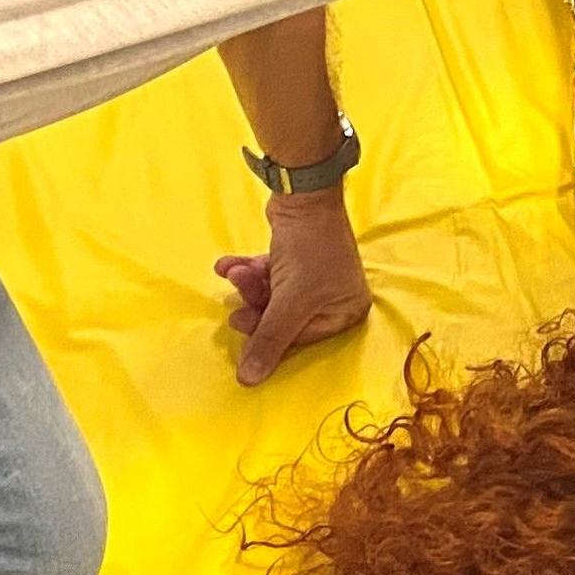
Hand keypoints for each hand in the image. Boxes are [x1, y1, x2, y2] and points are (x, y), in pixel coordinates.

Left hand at [213, 188, 372, 386]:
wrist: (304, 193)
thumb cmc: (309, 250)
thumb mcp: (290, 301)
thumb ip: (269, 341)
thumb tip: (249, 382)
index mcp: (346, 310)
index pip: (302, 338)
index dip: (269, 335)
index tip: (241, 324)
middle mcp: (334, 296)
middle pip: (285, 317)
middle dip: (256, 305)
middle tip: (234, 304)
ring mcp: (315, 276)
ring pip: (274, 295)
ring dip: (249, 284)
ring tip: (233, 272)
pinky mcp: (296, 259)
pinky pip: (270, 274)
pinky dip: (249, 270)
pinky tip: (227, 265)